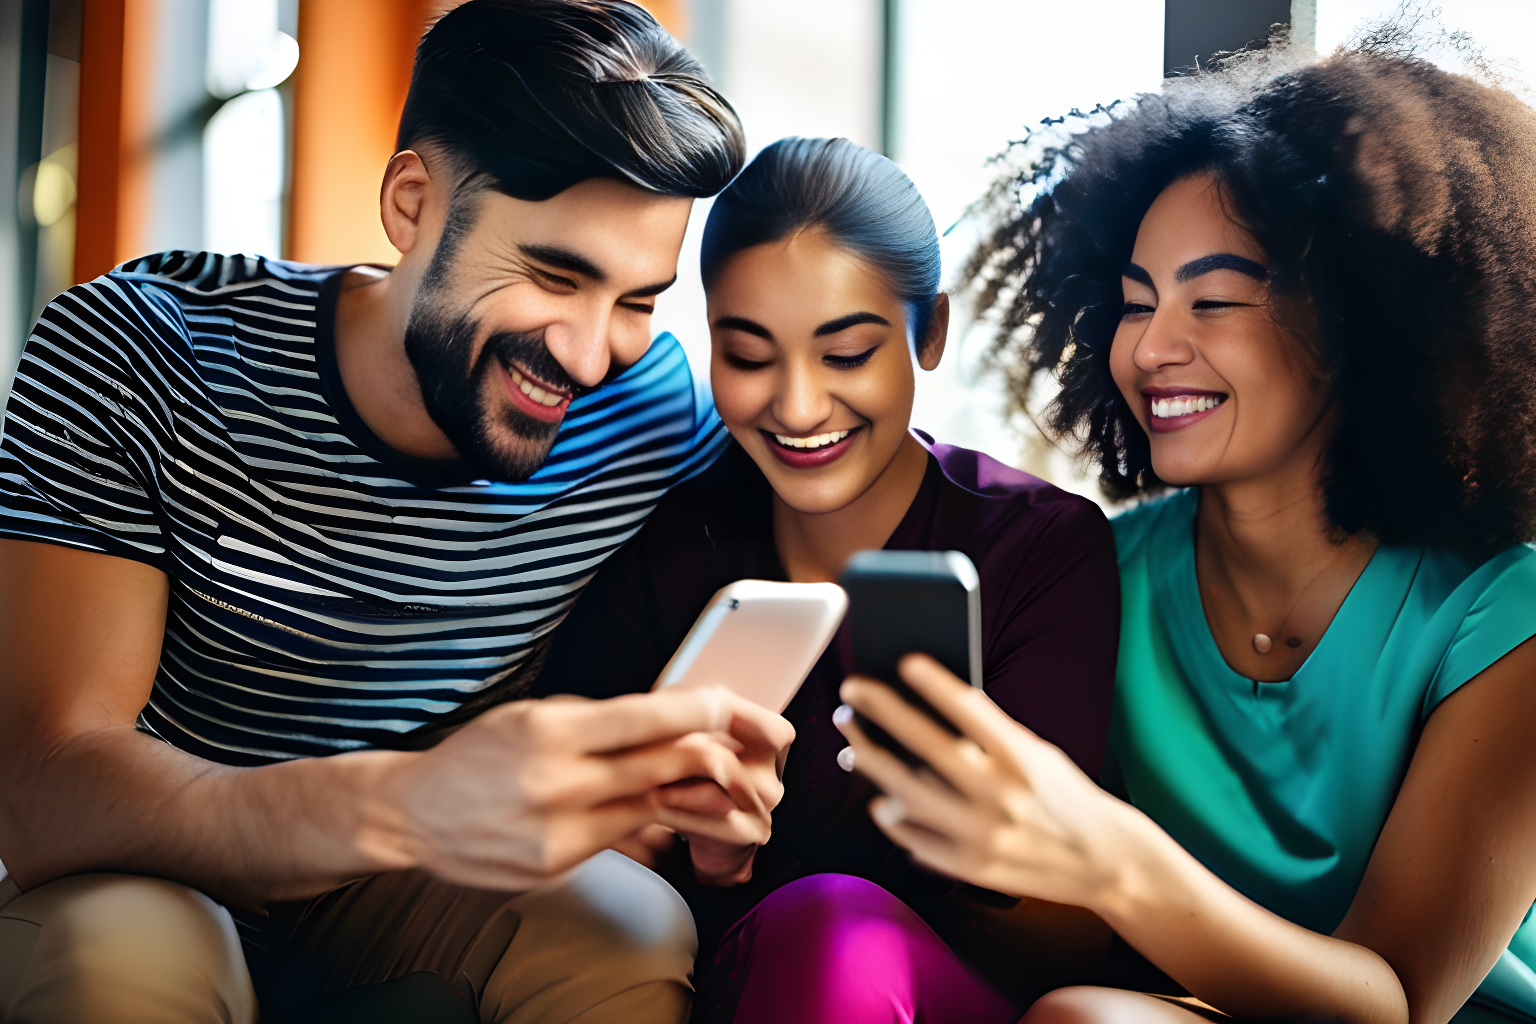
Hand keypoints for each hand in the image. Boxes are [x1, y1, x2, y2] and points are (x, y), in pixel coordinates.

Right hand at [370, 686, 788, 890]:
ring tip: (728, 782)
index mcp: (552, 731)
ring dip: (699, 794)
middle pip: (666, 765)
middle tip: (752, 748)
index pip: (649, 716)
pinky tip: (672, 811)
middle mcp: (558, 782)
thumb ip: (602, 718)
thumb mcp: (535, 714)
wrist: (414, 814)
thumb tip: (674, 717)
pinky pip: (626, 838)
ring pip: (655, 805)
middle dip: (719, 754)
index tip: (733, 705)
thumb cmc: (479, 755)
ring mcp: (560, 830)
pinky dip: (653, 821)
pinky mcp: (559, 865)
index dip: (704, 709)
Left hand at [834, 654, 1134, 909]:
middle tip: (852, 690)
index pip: (969, 709)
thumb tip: (939, 702)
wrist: (1106, 861)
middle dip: (882, 713)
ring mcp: (983, 834)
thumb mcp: (1039, 754)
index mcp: (1022, 758)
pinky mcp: (972, 867)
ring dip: (873, 765)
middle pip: (926, 745)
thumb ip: (992, 734)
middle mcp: (1001, 795)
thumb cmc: (1065, 797)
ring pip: (908, 795)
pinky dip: (894, 819)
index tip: (904, 660)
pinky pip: (916, 840)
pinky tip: (881, 802)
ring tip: (853, 746)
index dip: (933, 682)